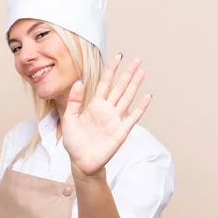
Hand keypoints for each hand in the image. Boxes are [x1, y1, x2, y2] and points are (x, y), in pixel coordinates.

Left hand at [62, 53, 151, 175]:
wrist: (80, 161)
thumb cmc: (74, 142)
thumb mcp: (69, 118)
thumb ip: (74, 100)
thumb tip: (79, 81)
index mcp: (95, 105)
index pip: (105, 83)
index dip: (111, 70)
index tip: (118, 56)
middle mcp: (107, 110)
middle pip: (120, 87)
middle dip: (128, 73)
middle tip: (137, 59)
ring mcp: (115, 120)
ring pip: (127, 98)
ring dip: (135, 85)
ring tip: (142, 71)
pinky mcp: (121, 131)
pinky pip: (133, 117)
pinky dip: (141, 107)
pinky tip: (147, 96)